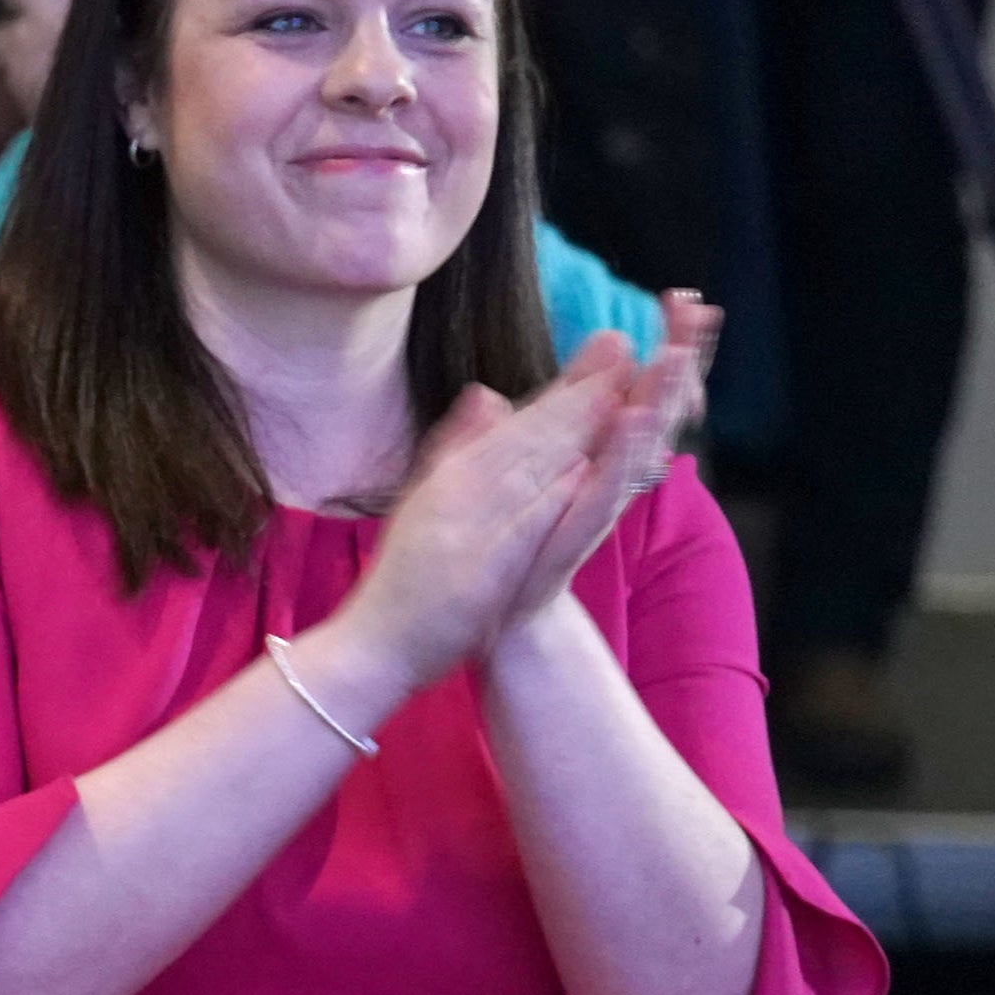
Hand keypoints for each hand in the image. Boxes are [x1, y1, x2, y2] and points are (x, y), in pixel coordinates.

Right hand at [320, 347, 634, 700]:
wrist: (371, 647)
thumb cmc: (404, 582)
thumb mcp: (429, 502)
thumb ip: (460, 449)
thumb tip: (487, 394)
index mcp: (451, 479)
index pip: (518, 427)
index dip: (566, 386)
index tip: (609, 348)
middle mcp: (454, 496)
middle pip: (527, 440)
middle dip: (578, 393)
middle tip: (624, 348)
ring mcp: (462, 533)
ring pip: (525, 475)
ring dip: (570, 433)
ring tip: (617, 394)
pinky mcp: (473, 574)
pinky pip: (514, 532)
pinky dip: (544, 502)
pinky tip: (578, 475)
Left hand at [494, 295, 719, 637]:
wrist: (503, 614)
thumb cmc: (520, 541)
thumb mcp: (523, 464)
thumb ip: (545, 415)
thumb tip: (547, 369)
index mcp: (599, 449)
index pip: (640, 385)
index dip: (665, 345)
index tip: (684, 298)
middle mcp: (610, 472)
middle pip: (654, 404)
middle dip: (678, 358)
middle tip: (699, 310)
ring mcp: (600, 501)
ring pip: (640, 441)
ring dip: (658, 398)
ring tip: (678, 353)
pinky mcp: (580, 530)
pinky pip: (607, 489)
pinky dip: (621, 456)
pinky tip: (633, 420)